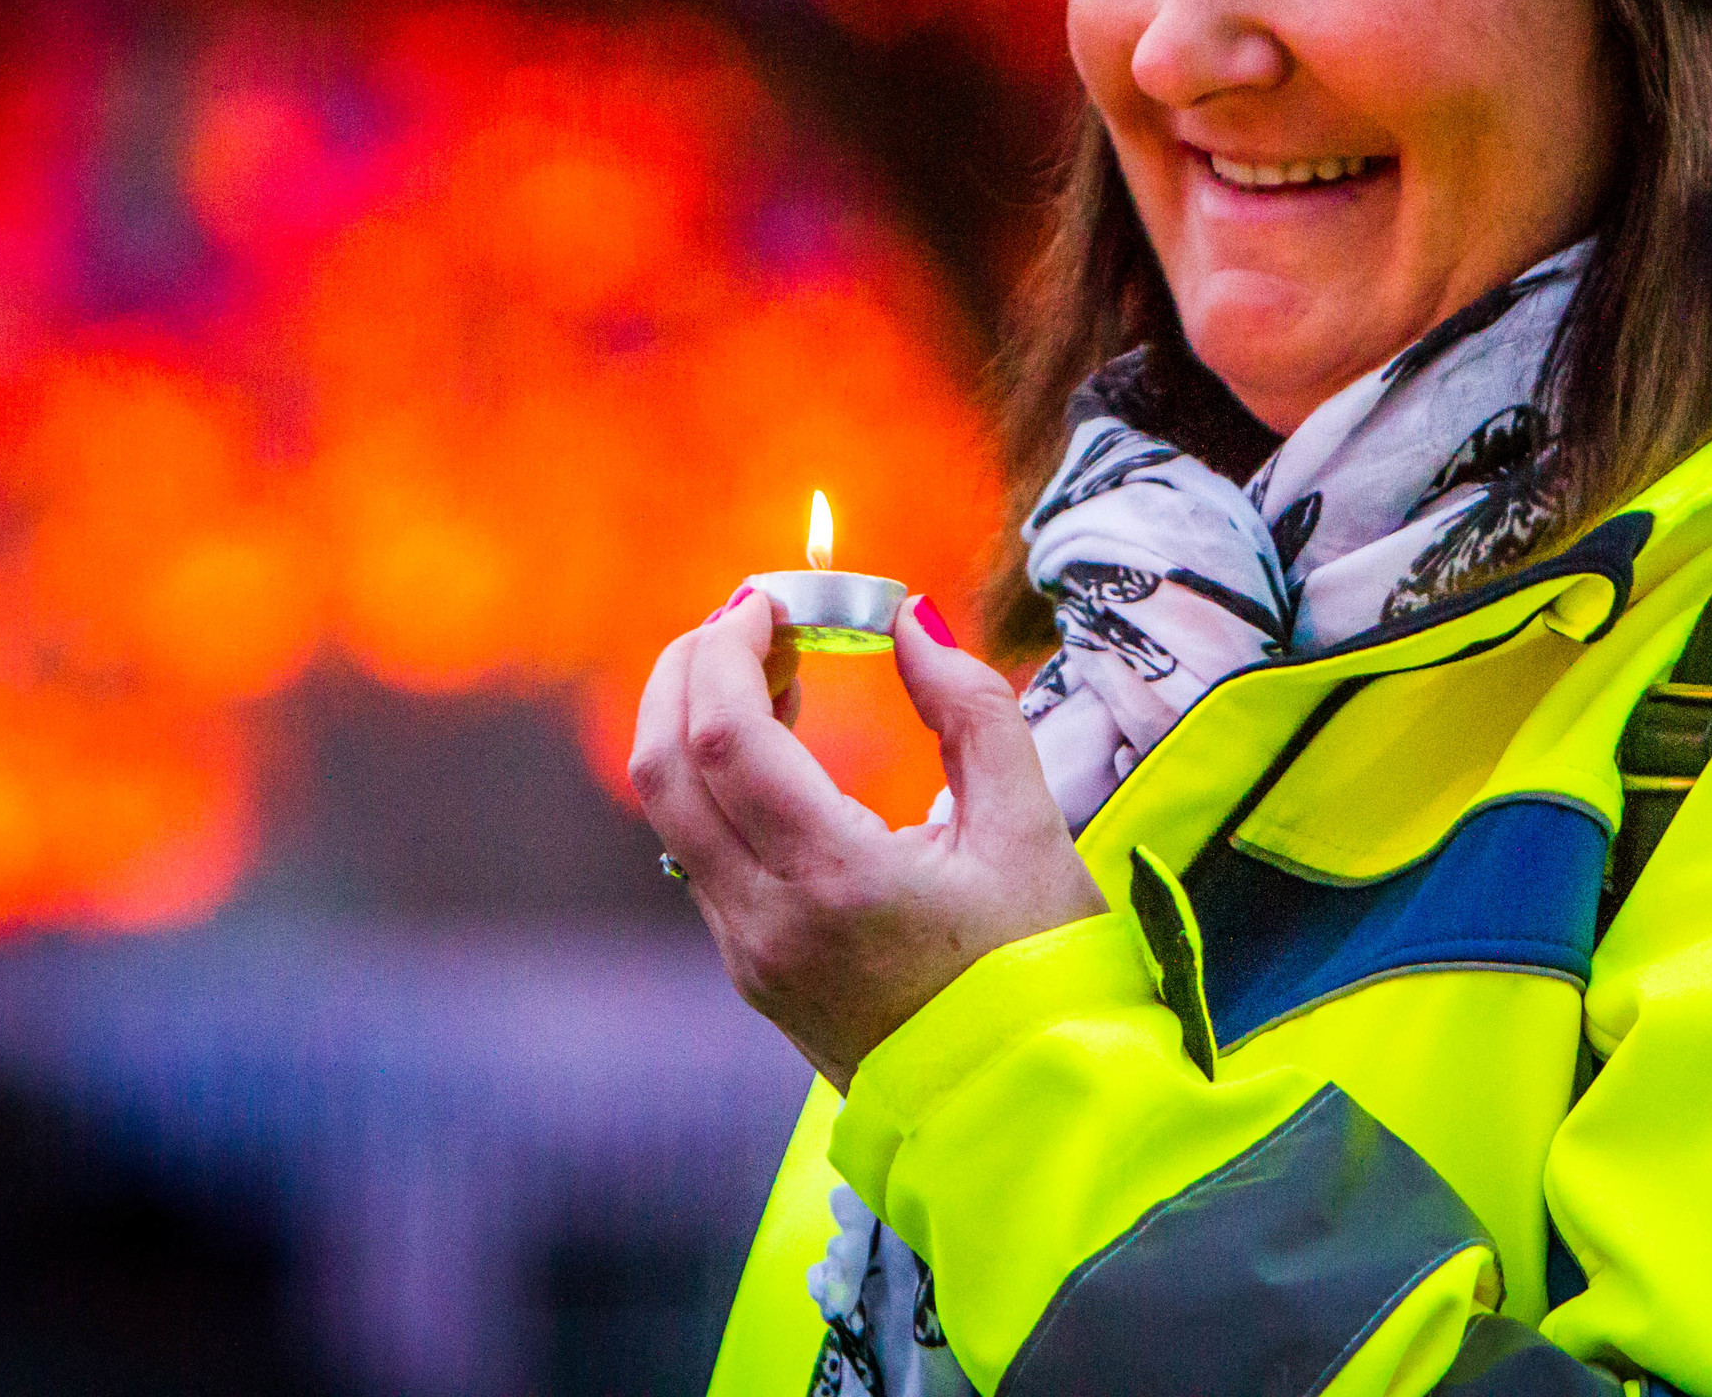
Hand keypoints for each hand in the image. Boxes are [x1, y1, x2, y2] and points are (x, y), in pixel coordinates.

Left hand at [629, 586, 1107, 1088]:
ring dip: (698, 724)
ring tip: (774, 668)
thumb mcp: (1033, 830)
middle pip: (665, 770)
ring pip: (671, 817)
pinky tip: (780, 748)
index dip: (730, 649)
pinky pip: (701, 856)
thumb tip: (910, 619)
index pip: (724, 740)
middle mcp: (769, 924)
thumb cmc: (1046, 977)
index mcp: (836, 883)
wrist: (1026, 1116)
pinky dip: (717, 781)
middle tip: (753, 615)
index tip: (770, 594)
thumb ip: (971, 710)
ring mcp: (751, 956)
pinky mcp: (755, 974)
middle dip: (691, 670)